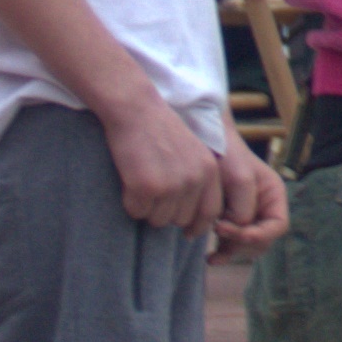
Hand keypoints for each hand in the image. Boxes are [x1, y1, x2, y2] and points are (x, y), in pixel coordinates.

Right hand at [108, 90, 235, 231]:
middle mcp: (195, 180)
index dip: (196, 225)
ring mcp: (171, 185)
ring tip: (142, 180)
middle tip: (153, 189)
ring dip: (147, 208)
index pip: (211, 213)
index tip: (186, 232)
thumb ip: (197, 182)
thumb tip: (191, 222)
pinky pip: (136, 211)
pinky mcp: (146, 187)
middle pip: (180, 220)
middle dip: (165, 212)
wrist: (135, 109)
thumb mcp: (192, 153)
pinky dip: (130, 202)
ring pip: (158, 219)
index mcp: (209, 171)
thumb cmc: (160, 130)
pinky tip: (130, 179)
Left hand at [209, 135, 291, 253]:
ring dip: (232, 251)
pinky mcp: (231, 222)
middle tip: (218, 230)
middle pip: (262, 240)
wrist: (207, 146)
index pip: (278, 226)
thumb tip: (239, 229)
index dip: (261, 235)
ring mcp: (248, 217)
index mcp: (274, 196)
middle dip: (242, 242)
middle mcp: (265, 209)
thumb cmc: (227, 156)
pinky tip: (210, 258)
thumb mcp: (240, 178)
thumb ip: (244, 207)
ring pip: (246, 246)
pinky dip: (223, 252)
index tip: (238, 233)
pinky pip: (232, 245)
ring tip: (212, 252)